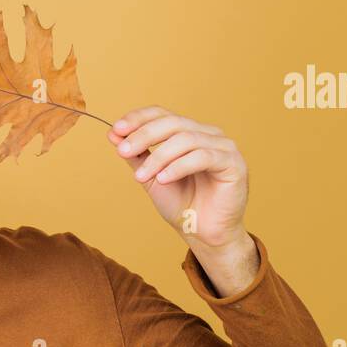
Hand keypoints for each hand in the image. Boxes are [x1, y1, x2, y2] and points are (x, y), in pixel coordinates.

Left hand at [107, 105, 249, 251]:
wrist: (202, 232)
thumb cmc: (181, 203)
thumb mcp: (150, 176)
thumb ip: (136, 155)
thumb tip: (113, 133)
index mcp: (189, 132)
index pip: (163, 114)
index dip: (139, 118)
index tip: (117, 129)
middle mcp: (208, 134)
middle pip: (173, 123)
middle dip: (144, 135)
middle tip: (122, 151)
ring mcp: (223, 146)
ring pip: (186, 139)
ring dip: (159, 157)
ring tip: (141, 176)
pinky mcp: (233, 163)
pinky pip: (203, 157)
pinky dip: (178, 167)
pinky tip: (163, 179)